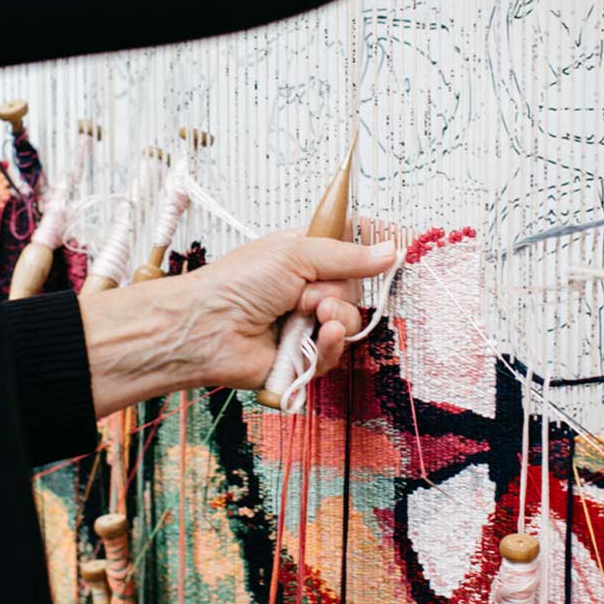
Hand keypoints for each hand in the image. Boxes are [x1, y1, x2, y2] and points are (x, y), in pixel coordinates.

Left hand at [188, 224, 396, 390]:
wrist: (208, 328)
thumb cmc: (236, 283)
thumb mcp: (294, 254)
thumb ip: (346, 255)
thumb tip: (390, 250)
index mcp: (303, 256)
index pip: (350, 248)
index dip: (372, 249)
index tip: (395, 246)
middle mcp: (307, 289)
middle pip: (355, 289)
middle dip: (337, 290)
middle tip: (308, 292)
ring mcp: (307, 324)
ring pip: (350, 321)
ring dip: (334, 317)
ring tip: (307, 314)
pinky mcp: (305, 357)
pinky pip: (337, 352)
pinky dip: (330, 344)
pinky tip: (317, 336)